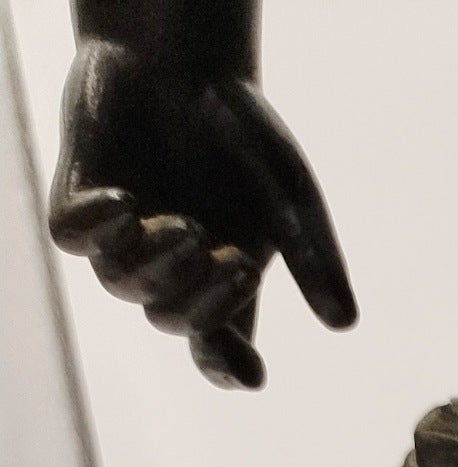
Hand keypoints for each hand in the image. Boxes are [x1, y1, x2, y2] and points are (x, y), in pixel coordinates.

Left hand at [48, 36, 355, 388]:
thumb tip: (344, 323)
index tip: (249, 373)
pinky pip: (72, 235)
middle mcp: (167, 271)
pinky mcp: (78, 199)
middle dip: (205, 302)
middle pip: (171, 319)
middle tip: (239, 263)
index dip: (227, 368)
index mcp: (220, 285)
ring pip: (120, 283)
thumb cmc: (243, 137)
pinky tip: (126, 204)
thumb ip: (314, 258)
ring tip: (189, 228)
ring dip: (158, 266)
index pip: (216, 350)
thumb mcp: (292, 198)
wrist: (180, 60)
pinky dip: (96, 229)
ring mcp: (119, 238)